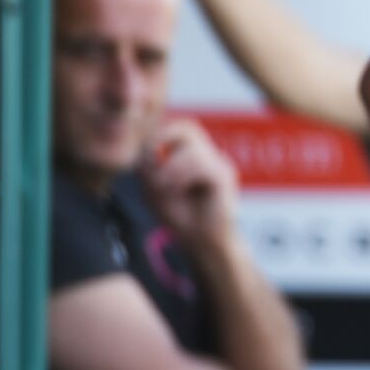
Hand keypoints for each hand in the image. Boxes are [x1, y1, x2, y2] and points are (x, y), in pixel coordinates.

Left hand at [141, 118, 241, 253]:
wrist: (203, 241)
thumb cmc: (181, 216)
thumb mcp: (155, 188)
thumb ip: (149, 167)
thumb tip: (149, 150)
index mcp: (195, 155)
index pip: (180, 128)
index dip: (158, 136)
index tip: (146, 162)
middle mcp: (210, 155)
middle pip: (189, 128)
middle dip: (164, 143)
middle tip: (153, 168)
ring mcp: (220, 165)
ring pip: (192, 150)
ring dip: (170, 168)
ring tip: (162, 188)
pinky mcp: (224, 179)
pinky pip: (202, 166)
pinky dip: (182, 177)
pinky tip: (174, 191)